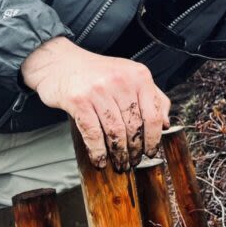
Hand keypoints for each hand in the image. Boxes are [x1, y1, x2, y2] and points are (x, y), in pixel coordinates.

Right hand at [22, 36, 169, 170]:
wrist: (60, 62)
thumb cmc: (98, 73)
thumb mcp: (130, 76)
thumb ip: (152, 96)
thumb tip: (165, 124)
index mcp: (139, 76)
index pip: (153, 115)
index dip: (153, 138)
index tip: (151, 151)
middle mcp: (121, 81)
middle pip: (134, 126)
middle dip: (135, 149)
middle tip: (133, 161)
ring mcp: (99, 91)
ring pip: (115, 132)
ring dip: (118, 153)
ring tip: (120, 164)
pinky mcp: (78, 101)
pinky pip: (93, 133)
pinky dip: (98, 151)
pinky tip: (100, 160)